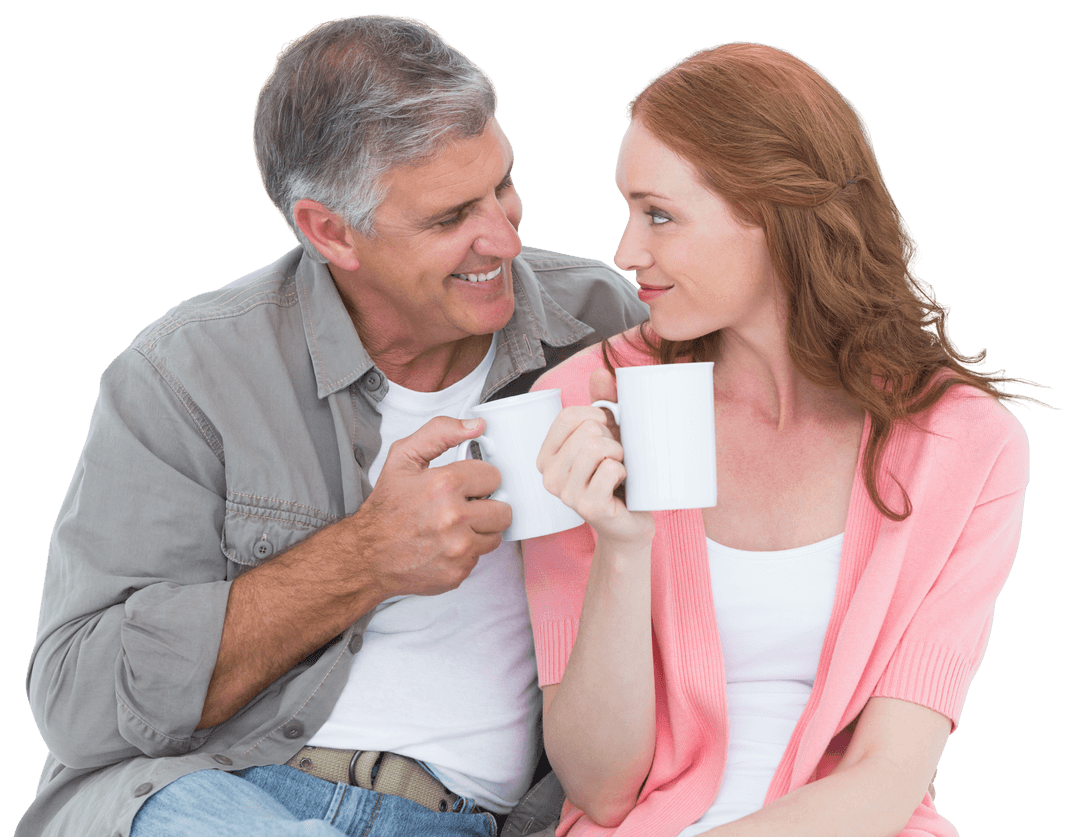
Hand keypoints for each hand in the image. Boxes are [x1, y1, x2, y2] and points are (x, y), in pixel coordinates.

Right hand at [354, 416, 512, 598]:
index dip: (478, 480)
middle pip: (503, 509)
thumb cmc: (387, 508)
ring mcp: (458, 548)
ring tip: (453, 526)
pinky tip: (446, 545)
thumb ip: (440, 432)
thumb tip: (476, 425)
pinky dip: (467, 550)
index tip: (463, 486)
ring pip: (495, 534)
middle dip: (485, 506)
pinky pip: (481, 556)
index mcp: (445, 484)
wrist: (367, 556)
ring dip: (479, 529)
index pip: (494, 476)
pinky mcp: (459, 571)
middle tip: (461, 507)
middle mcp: (454, 517)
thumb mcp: (404, 458)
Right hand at [536, 369, 653, 544]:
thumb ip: (603, 402)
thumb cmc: (617, 476)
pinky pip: (610, 469)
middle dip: (613, 439)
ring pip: (597, 447)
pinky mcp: (587, 507)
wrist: (630, 522)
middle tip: (616, 459)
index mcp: (546, 455)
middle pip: (587, 431)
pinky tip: (621, 486)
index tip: (608, 433)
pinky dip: (625, 472)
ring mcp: (565, 493)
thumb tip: (601, 372)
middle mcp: (548, 475)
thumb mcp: (609, 436)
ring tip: (619, 470)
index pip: (568, 416)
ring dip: (620, 455)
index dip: (597, 416)